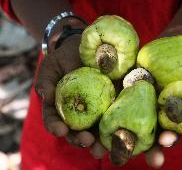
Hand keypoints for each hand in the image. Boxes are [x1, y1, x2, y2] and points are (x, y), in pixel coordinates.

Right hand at [35, 34, 106, 156]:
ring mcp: (96, 111)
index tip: (61, 130)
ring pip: (96, 131)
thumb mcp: (51, 68)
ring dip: (99, 142)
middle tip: (86, 141)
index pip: (55, 121)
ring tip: (102, 149)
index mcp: (60, 109)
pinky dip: (116, 126)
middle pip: (77, 131)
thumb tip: (46, 96)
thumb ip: (46, 82)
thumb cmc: (64, 60)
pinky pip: (114, 117)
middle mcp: (77, 114)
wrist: (85, 49)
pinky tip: (120, 132)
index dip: (56, 127)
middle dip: (81, 139)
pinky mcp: (112, 103)